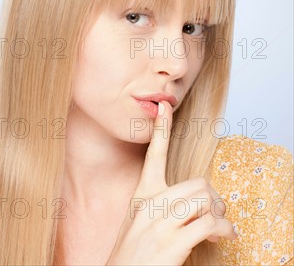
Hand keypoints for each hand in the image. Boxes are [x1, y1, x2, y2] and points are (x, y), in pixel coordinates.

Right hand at [105, 100, 236, 265]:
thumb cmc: (132, 255)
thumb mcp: (140, 222)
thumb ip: (161, 205)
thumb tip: (194, 201)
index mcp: (142, 194)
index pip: (154, 154)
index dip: (162, 128)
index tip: (165, 105)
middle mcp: (151, 204)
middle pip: (198, 183)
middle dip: (213, 199)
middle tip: (215, 215)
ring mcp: (161, 223)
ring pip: (205, 200)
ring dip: (220, 214)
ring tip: (218, 229)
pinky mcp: (172, 242)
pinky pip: (209, 223)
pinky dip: (224, 230)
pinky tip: (224, 237)